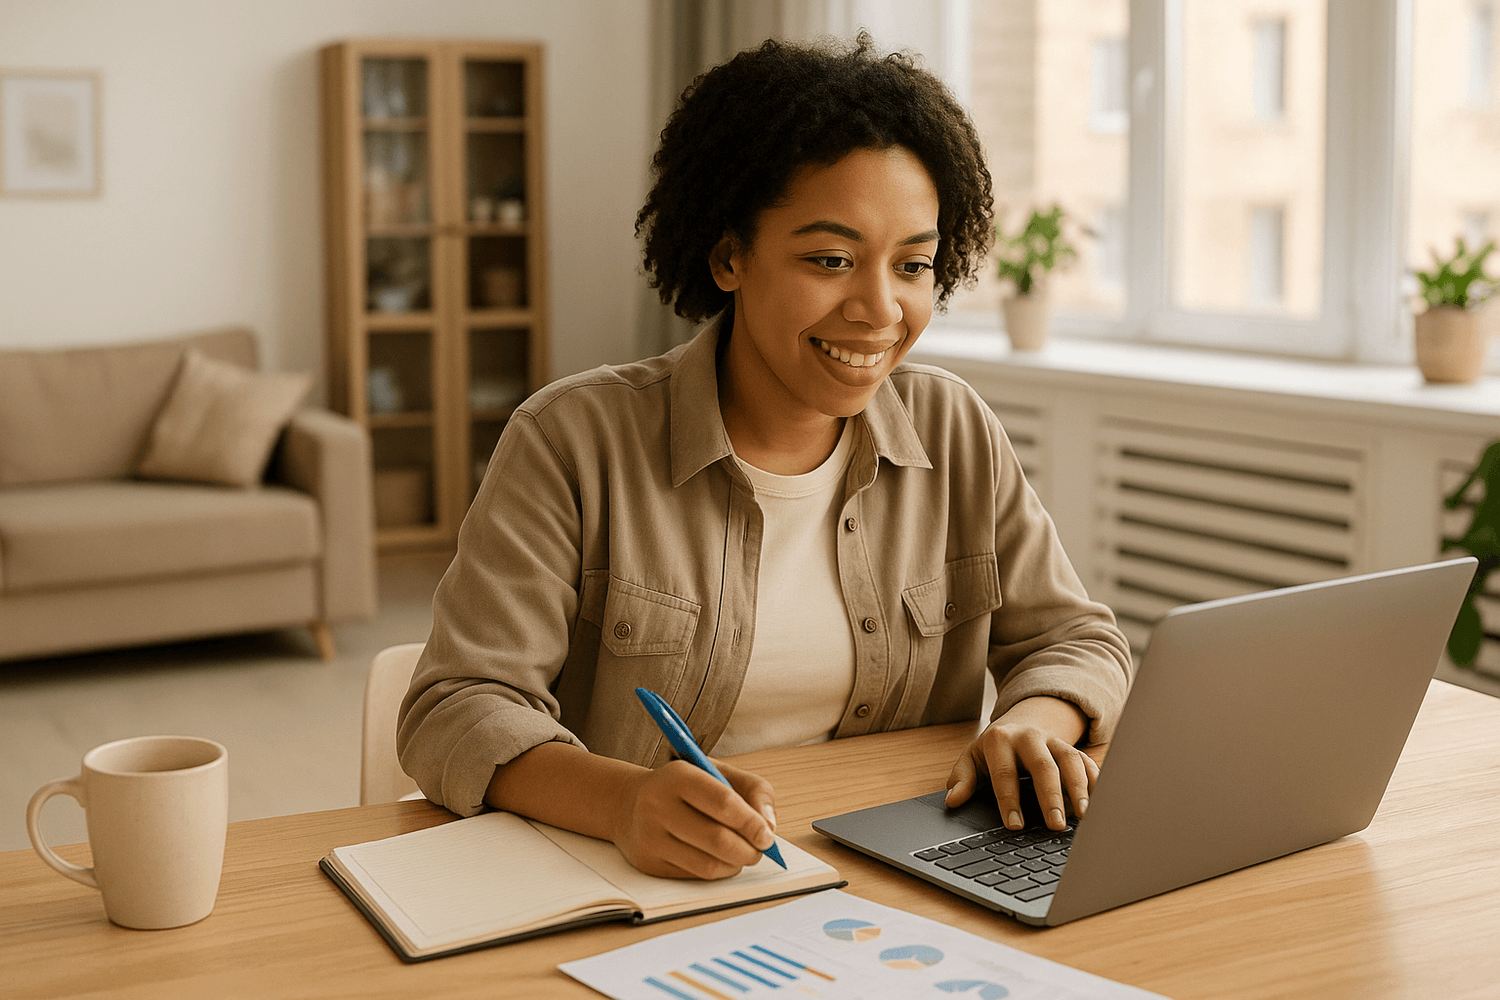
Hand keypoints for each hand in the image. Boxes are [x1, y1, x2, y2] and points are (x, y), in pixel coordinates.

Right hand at [612, 758, 777, 878]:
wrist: (629, 803)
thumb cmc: (683, 787)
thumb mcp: (717, 772)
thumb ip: (753, 789)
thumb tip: (769, 826)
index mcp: (678, 776)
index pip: (723, 802)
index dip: (751, 822)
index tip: (767, 835)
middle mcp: (658, 806)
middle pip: (718, 839)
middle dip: (749, 850)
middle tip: (760, 849)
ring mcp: (650, 837)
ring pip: (708, 865)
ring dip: (736, 864)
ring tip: (742, 854)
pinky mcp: (649, 863)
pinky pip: (694, 876)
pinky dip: (718, 872)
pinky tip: (721, 860)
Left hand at [944, 696, 1096, 831]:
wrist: (1021, 721)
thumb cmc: (995, 748)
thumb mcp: (972, 758)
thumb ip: (962, 778)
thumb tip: (953, 801)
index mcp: (1000, 740)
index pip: (1004, 773)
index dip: (1009, 800)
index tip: (1015, 825)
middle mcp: (1029, 737)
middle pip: (1043, 766)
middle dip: (1050, 796)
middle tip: (1054, 825)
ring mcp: (1054, 740)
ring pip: (1071, 760)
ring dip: (1079, 789)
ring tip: (1083, 816)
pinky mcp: (1073, 747)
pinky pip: (1088, 762)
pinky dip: (1095, 781)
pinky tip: (1099, 803)